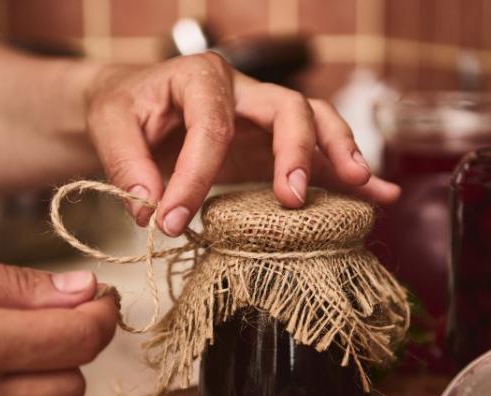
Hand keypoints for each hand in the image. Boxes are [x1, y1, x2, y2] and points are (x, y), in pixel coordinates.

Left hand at [84, 52, 400, 234]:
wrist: (137, 107)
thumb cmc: (127, 110)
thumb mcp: (109, 124)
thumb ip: (125, 162)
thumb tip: (150, 206)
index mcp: (201, 78)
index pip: (212, 126)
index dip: (195, 176)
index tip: (172, 222)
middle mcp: (244, 92)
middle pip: (288, 107)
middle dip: (296, 151)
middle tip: (292, 199)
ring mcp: (266, 118)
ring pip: (317, 122)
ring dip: (340, 152)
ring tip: (361, 184)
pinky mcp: (276, 146)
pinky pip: (321, 153)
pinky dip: (351, 172)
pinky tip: (380, 194)